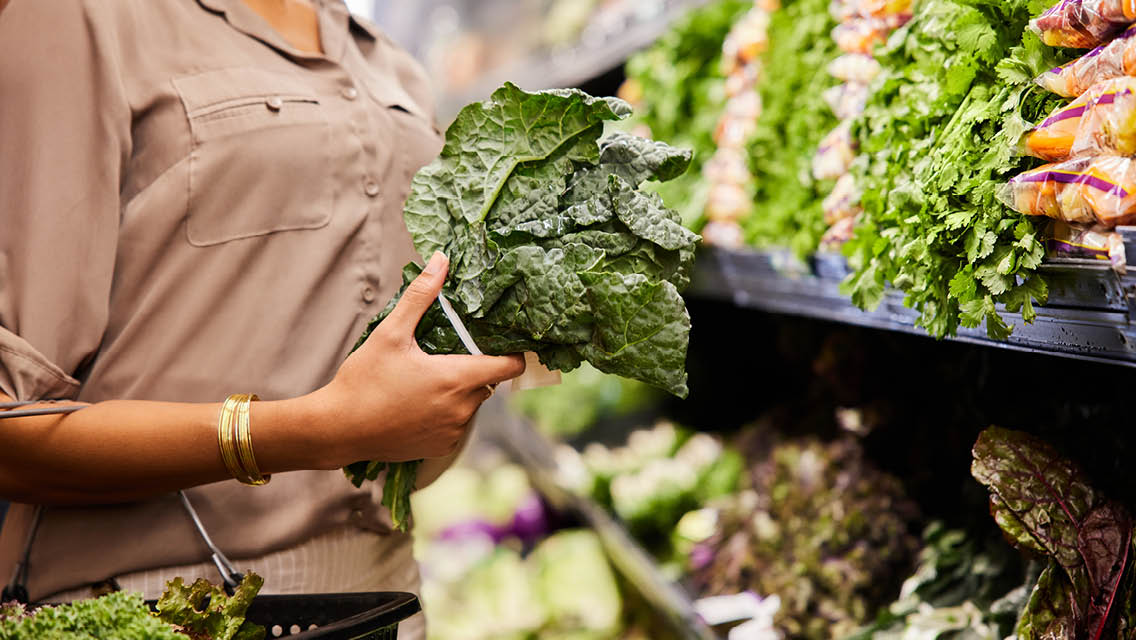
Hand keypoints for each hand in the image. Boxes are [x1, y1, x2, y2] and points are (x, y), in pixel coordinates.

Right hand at [312, 251, 524, 465]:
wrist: (338, 430)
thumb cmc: (364, 381)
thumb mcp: (391, 333)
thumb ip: (420, 296)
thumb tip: (440, 260)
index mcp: (456, 379)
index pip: (509, 367)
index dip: (512, 353)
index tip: (503, 342)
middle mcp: (462, 409)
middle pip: (488, 383)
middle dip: (474, 367)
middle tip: (446, 354)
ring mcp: (453, 432)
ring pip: (471, 404)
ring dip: (459, 391)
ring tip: (427, 379)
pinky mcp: (441, 447)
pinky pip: (456, 424)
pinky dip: (446, 413)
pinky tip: (418, 404)